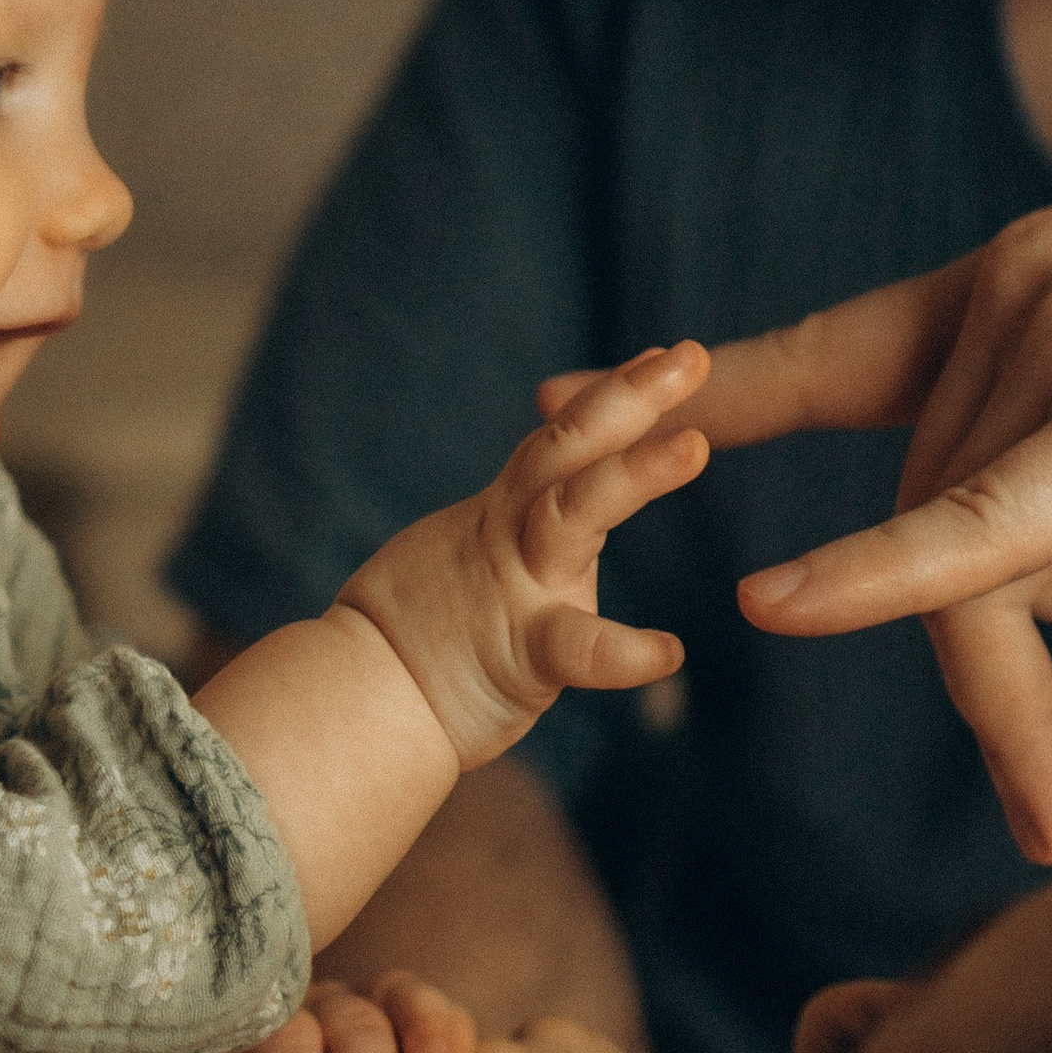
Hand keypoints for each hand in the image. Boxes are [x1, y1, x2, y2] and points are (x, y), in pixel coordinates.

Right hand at [342, 343, 709, 766]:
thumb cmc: (424, 636)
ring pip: (573, 514)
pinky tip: (669, 651)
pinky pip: (577, 648)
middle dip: (630, 396)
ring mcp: (517, 589)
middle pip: (569, 447)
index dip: (612, 393)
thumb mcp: (475, 557)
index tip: (659, 353)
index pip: (563, 439)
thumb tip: (552, 497)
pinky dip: (622, 652)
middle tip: (690, 354)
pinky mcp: (521, 656)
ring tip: (694, 446)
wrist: (358, 699)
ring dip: (634, 474)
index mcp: (508, 514)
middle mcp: (514, 537)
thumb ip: (520, 523)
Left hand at [593, 148, 1051, 865]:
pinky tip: (774, 607)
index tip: (556, 405)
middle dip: (1015, 667)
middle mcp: (1013, 295)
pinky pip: (978, 524)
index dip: (697, 396)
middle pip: (939, 529)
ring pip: (994, 565)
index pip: (825, 352)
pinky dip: (882, 575)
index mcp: (1022, 290)